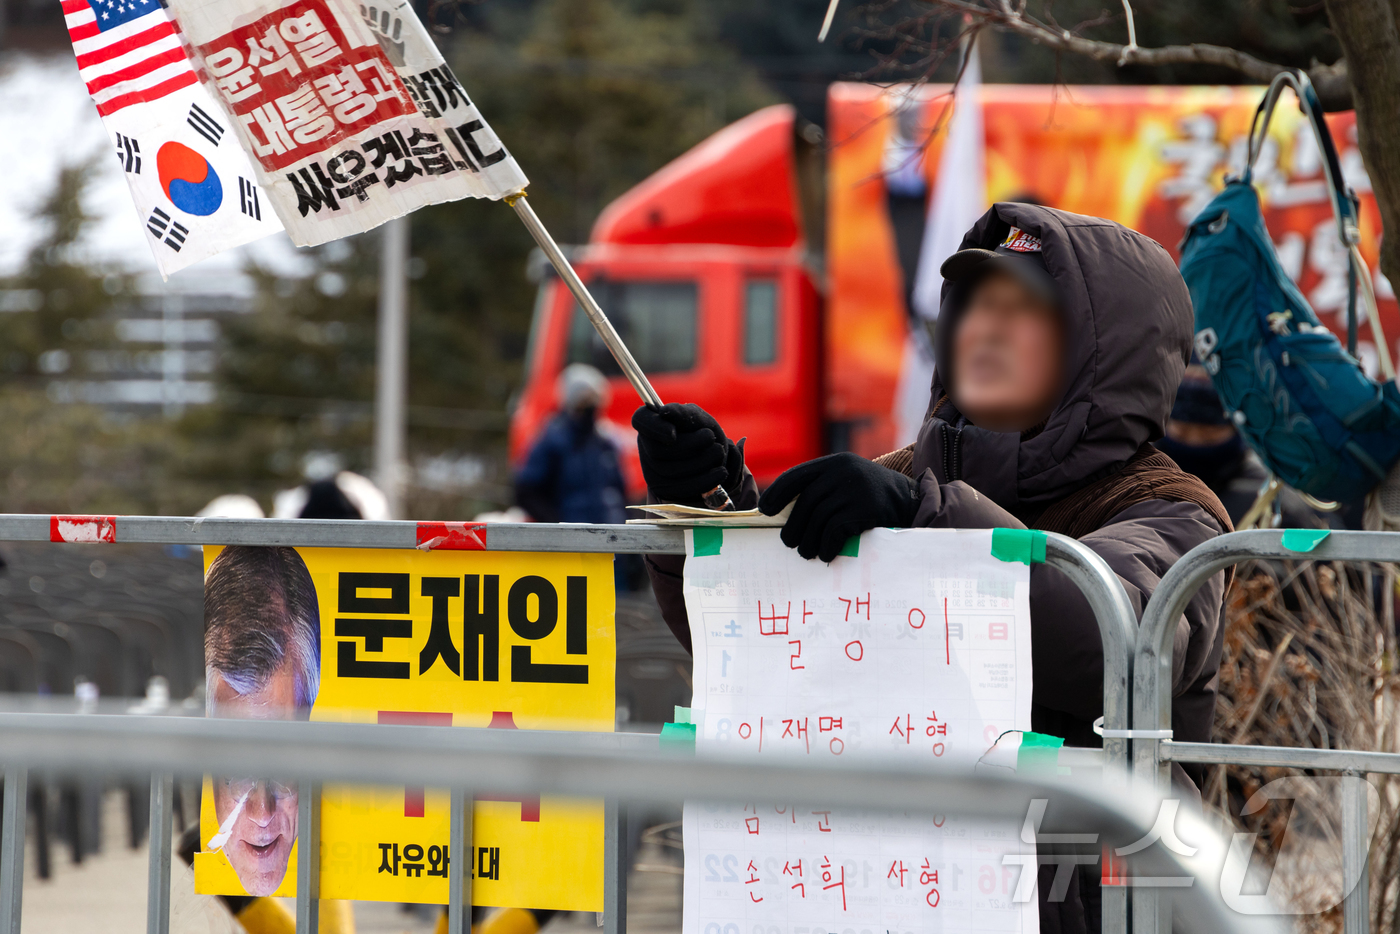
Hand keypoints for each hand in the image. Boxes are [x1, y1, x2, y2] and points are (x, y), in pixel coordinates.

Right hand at [632, 403, 742, 503]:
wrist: (713, 460)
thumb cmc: (703, 433)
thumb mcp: (699, 419)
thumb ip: (684, 414)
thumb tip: (664, 411)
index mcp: (651, 421)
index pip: (640, 420)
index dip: (654, 428)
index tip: (673, 433)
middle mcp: (646, 446)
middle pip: (657, 450)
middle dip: (688, 445)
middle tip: (710, 437)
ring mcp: (652, 470)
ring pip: (669, 470)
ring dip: (700, 461)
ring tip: (719, 451)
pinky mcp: (665, 489)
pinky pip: (681, 488)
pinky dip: (704, 480)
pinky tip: (720, 472)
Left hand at [758, 453, 920, 560]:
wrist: (912, 501)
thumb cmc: (871, 498)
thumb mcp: (847, 483)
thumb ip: (822, 490)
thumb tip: (784, 514)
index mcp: (834, 463)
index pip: (796, 476)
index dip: (777, 493)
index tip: (765, 510)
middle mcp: (843, 471)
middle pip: (805, 502)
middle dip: (794, 526)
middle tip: (789, 543)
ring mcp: (855, 488)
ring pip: (818, 518)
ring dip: (808, 541)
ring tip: (806, 553)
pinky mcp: (866, 507)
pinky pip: (835, 530)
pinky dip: (827, 545)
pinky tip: (826, 554)